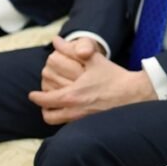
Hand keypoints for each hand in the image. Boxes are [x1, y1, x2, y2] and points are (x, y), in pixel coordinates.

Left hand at [28, 45, 157, 124]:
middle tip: (42, 101)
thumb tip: (56, 40)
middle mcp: (75, 110)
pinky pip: (71, 125)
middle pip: (48, 115)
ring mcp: (83, 119)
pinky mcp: (91, 123)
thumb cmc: (114, 77)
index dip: (36, 97)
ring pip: (58, 123)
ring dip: (53, 115)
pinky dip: (66, 119)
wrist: (134, 94)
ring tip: (53, 108)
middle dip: (43, 108)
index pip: (45, 100)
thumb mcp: (94, 60)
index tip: (32, 94)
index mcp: (72, 95)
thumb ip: (72, 49)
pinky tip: (70, 111)